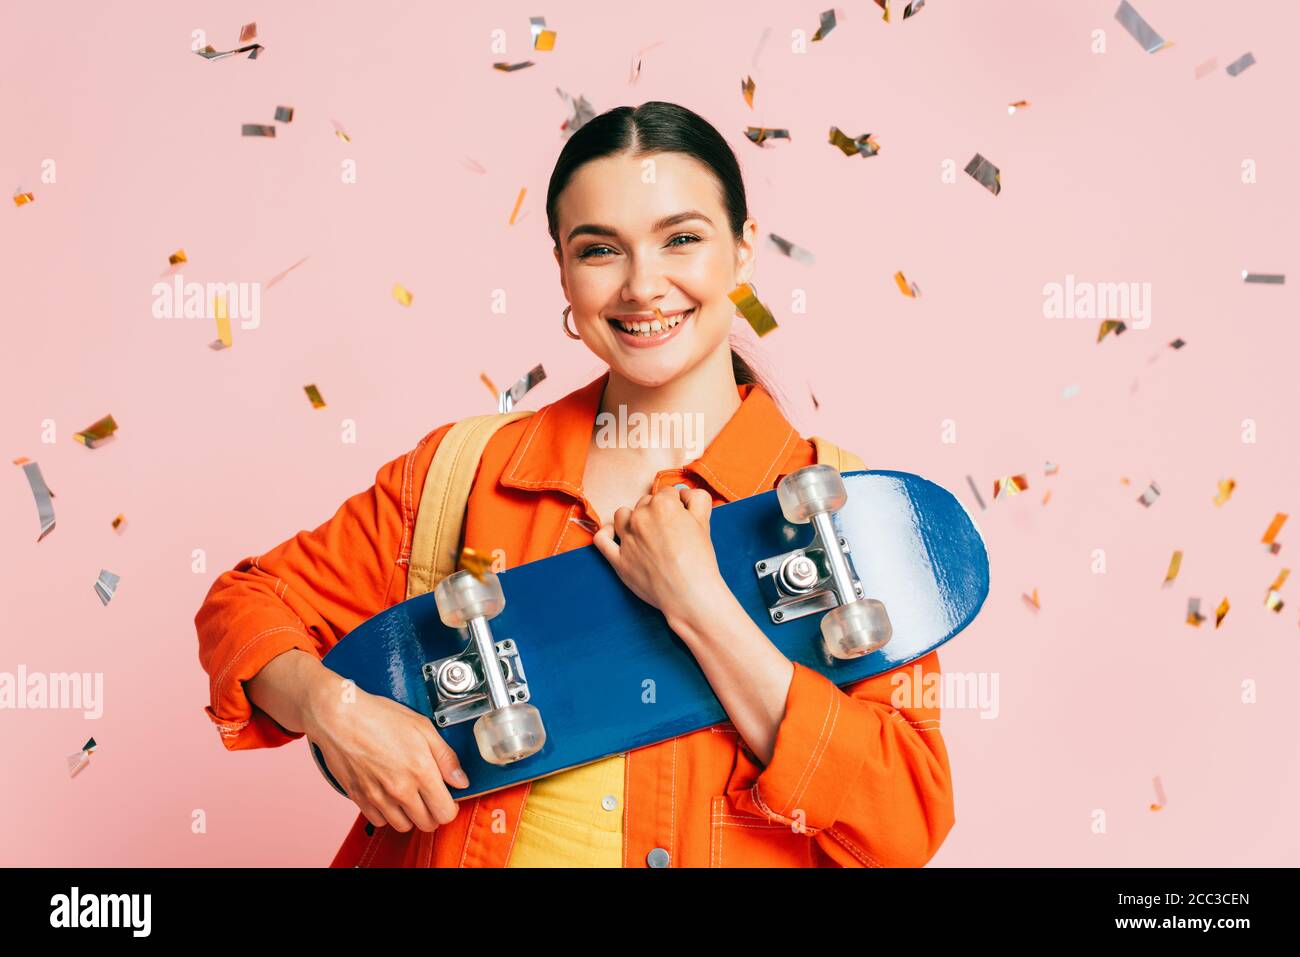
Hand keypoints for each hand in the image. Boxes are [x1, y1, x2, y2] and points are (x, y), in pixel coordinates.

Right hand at [303, 673, 468, 832]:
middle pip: (426, 824)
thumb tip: (461, 780)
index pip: (445, 813)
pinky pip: (379, 821)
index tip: (447, 797)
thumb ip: (446, 757)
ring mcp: (378, 797)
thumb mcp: (422, 727)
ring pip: (403, 826)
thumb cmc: (379, 717)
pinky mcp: (359, 799)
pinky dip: (386, 813)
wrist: (340, 717)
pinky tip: (388, 795)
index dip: (450, 807)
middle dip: (432, 812)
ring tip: (409, 795)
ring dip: (410, 815)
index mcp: (420, 771)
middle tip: (429, 795)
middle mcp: (400, 789)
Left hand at [592, 485, 727, 628]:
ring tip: (645, 531)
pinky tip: (614, 533)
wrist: (689, 594)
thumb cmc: (699, 560)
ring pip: (622, 515)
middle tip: (669, 530)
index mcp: (663, 504)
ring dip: (632, 518)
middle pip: (645, 503)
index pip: (667, 493)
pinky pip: (601, 539)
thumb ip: (696, 499)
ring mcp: (627, 538)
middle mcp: (641, 517)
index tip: (682, 517)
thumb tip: (683, 493)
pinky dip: (606, 533)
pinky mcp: (618, 559)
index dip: (677, 504)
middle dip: (656, 512)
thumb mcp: (705, 522)